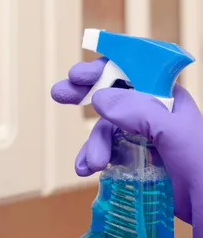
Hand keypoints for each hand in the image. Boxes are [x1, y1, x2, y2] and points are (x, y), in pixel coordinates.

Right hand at [51, 58, 202, 237]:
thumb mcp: (178, 138)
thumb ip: (143, 113)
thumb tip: (100, 98)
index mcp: (171, 101)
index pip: (135, 71)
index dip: (105, 68)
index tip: (79, 75)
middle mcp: (158, 115)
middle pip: (115, 95)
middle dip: (87, 94)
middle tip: (60, 93)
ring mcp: (148, 139)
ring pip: (108, 128)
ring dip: (94, 143)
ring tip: (92, 163)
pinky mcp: (141, 161)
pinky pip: (110, 151)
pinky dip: (94, 157)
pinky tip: (87, 169)